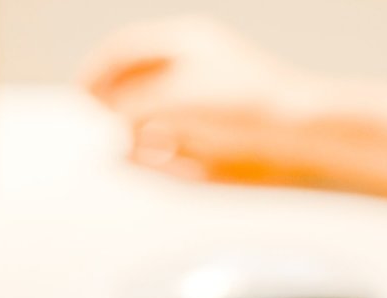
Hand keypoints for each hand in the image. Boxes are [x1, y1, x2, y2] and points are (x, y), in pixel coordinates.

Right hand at [79, 17, 329, 184]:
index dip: (95, 74)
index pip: (123, 50)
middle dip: (118, 111)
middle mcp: (193, 69)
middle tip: (109, 132)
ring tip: (147, 152)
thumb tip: (107, 127)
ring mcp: (205, 106)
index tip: (81, 101)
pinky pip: (175, 153)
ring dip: (141, 139)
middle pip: (133, 88)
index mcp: (186, 41)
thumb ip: (127, 110)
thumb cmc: (244, 108)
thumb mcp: (172, 102)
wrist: (304, 139)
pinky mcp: (217, 141)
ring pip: (152, 124)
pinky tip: (177, 166)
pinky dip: (167, 161)